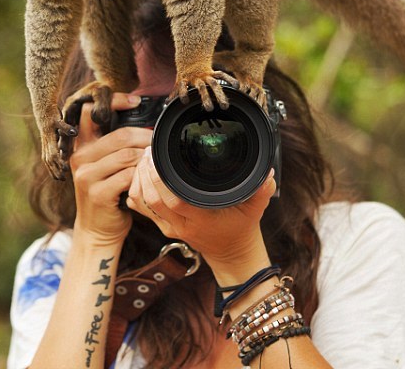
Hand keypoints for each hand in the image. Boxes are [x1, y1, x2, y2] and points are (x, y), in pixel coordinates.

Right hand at [70, 93, 151, 247]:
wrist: (97, 230)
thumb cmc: (108, 193)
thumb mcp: (104, 165)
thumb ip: (115, 144)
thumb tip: (146, 122)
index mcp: (81, 146)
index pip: (90, 112)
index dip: (114, 101)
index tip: (136, 101)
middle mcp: (79, 158)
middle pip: (120, 135)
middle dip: (145, 137)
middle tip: (158, 142)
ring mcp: (86, 176)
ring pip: (127, 155)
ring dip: (147, 157)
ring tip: (156, 161)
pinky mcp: (97, 193)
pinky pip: (128, 176)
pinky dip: (143, 175)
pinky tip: (148, 178)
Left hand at [126, 148, 276, 280]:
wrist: (231, 253)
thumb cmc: (241, 228)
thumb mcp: (255, 210)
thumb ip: (261, 191)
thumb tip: (267, 173)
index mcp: (200, 220)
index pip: (173, 201)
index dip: (160, 179)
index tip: (158, 156)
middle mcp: (180, 225)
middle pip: (151, 200)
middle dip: (145, 173)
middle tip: (148, 151)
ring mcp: (169, 227)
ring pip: (142, 203)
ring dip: (138, 180)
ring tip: (144, 158)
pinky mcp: (162, 225)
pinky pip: (141, 207)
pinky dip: (136, 189)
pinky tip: (141, 172)